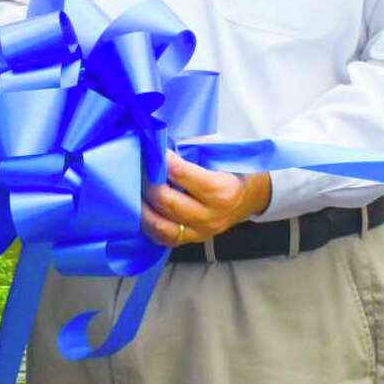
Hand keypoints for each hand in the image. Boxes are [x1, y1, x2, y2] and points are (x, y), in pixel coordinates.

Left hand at [141, 152, 270, 246]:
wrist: (250, 198)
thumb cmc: (234, 171)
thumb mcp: (221, 155)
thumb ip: (193, 149)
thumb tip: (162, 142)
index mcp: (221, 190)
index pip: (183, 175)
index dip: (163, 161)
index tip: (152, 149)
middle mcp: (210, 215)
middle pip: (167, 201)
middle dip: (148, 183)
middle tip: (137, 168)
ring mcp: (200, 231)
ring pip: (161, 225)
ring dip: (142, 207)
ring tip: (133, 191)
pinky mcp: (192, 240)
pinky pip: (163, 238)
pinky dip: (148, 225)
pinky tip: (142, 210)